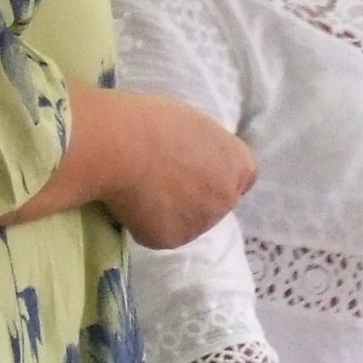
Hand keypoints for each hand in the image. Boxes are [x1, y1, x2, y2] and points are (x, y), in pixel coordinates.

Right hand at [105, 93, 256, 249]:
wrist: (122, 146)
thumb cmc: (155, 122)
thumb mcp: (195, 126)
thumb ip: (206, 150)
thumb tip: (194, 162)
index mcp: (238, 164)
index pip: (241, 178)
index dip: (217, 174)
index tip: (195, 168)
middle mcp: (228, 198)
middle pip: (216, 202)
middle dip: (196, 196)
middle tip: (163, 179)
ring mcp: (202, 224)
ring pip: (189, 221)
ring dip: (172, 212)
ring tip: (143, 189)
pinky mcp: (173, 240)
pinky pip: (160, 233)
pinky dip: (146, 223)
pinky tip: (131, 203)